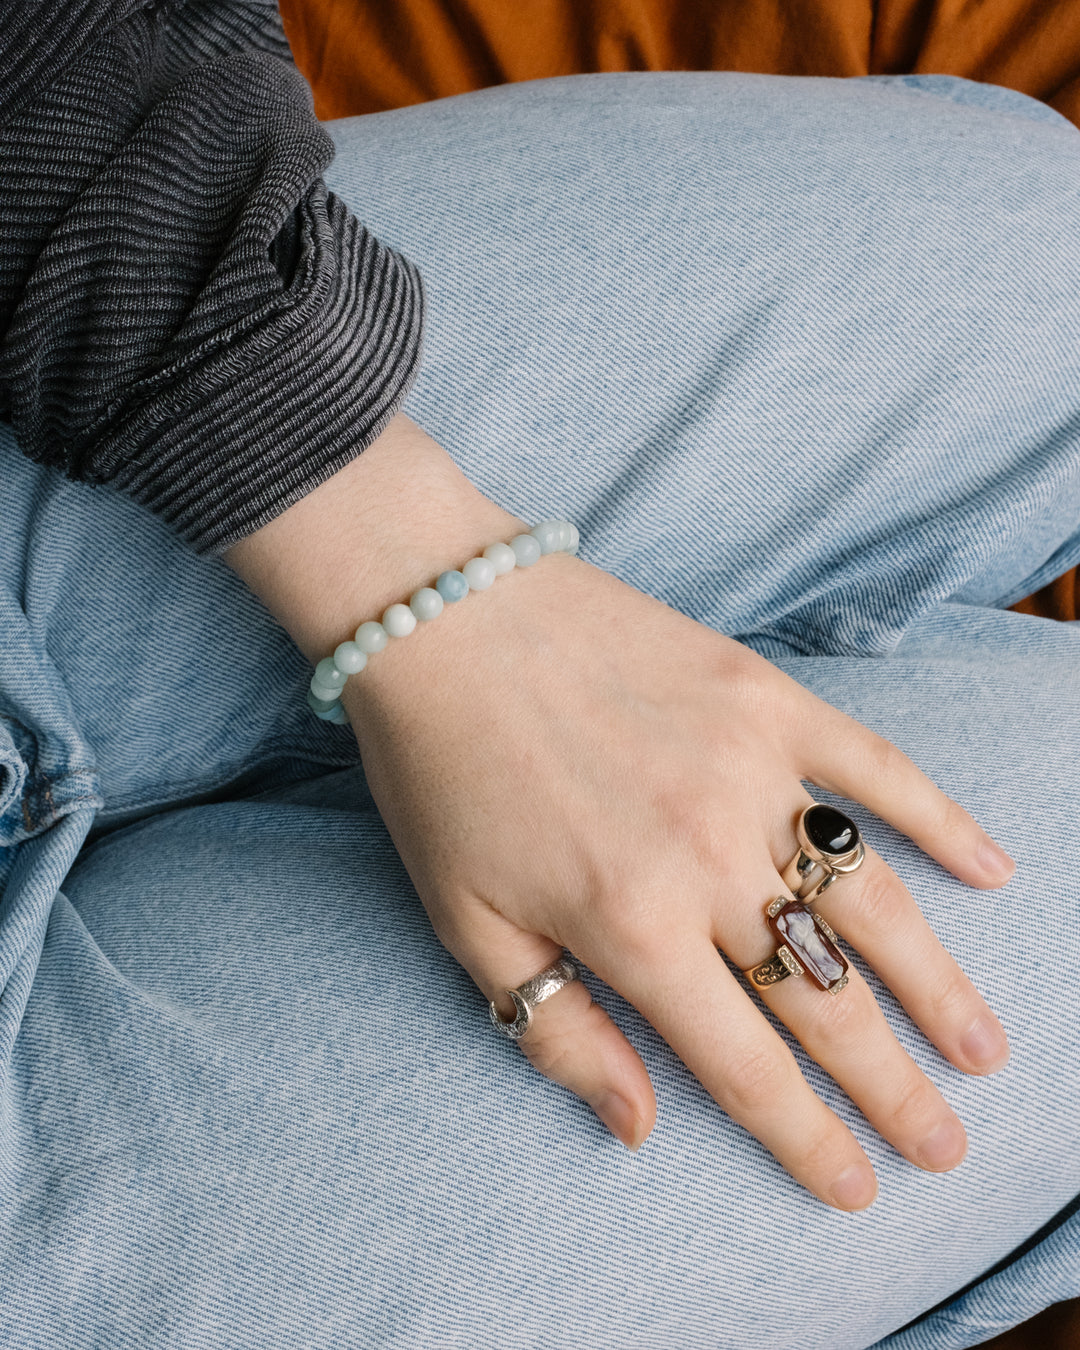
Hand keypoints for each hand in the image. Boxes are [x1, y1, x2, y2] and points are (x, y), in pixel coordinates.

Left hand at [226, 414, 1013, 1210]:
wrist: (441, 613)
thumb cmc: (439, 772)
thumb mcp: (465, 922)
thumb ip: (557, 1029)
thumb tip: (640, 1126)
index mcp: (629, 923)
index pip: (743, 1063)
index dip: (805, 1138)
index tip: (856, 1187)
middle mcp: (705, 857)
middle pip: (823, 997)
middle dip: (891, 1087)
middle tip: (944, 1146)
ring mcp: (748, 770)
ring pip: (869, 901)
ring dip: (936, 983)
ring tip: (982, 1047)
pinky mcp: (764, 698)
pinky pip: (874, 765)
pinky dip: (938, 818)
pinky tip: (989, 870)